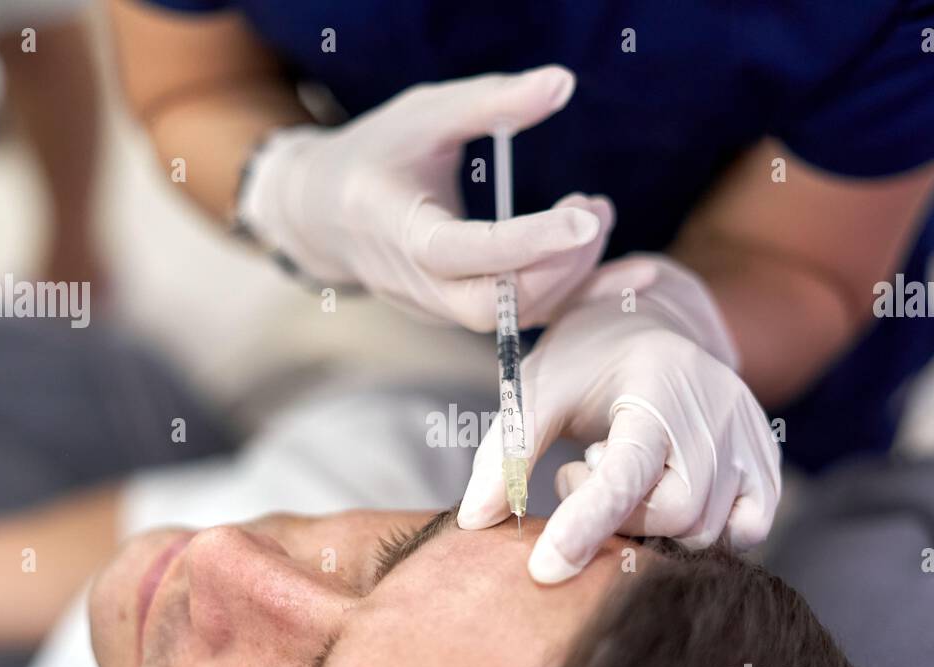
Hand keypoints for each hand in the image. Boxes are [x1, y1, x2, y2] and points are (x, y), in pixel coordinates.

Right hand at [238, 65, 612, 329]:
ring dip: (568, 275)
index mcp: (399, 231)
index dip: (527, 241)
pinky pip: (518, 317)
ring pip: (511, 316)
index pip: (465, 251)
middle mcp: (417, 284)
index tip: (584, 216)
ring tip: (597, 219)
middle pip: (495, 303)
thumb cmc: (377, 154)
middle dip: (559, 266)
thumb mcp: (425, 115)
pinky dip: (567, 294)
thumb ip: (491, 102)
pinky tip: (608, 264)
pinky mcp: (457, 314)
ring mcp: (437, 308)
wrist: (325, 215)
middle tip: (596, 212)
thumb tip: (563, 81)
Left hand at [459, 254, 781, 582]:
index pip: (626, 472)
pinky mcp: (765, 461)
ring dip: (653, 524)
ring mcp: (750, 436)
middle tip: (578, 476)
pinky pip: (749, 530)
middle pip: (674, 514)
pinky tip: (666, 499)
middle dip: (618, 519)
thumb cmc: (587, 360)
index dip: (585, 525)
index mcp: (657, 385)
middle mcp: (716, 410)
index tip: (543, 569)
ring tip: (620, 477)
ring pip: (709, 530)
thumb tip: (474, 519)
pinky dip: (706, 533)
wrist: (651, 321)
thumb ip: (508, 451)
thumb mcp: (537, 389)